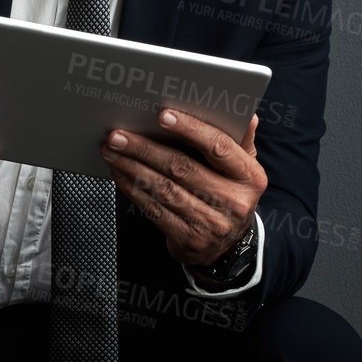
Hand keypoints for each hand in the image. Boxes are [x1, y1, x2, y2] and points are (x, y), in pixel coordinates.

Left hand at [101, 110, 265, 266]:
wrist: (225, 246)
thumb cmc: (229, 195)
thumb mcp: (242, 169)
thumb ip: (239, 141)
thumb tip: (246, 115)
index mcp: (250, 177)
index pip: (218, 147)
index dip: (190, 129)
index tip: (163, 116)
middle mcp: (234, 201)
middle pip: (182, 168)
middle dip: (145, 149)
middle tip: (118, 135)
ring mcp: (211, 223)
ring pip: (163, 189)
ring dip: (131, 167)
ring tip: (111, 151)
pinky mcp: (188, 238)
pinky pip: (154, 209)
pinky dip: (132, 188)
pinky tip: (119, 174)